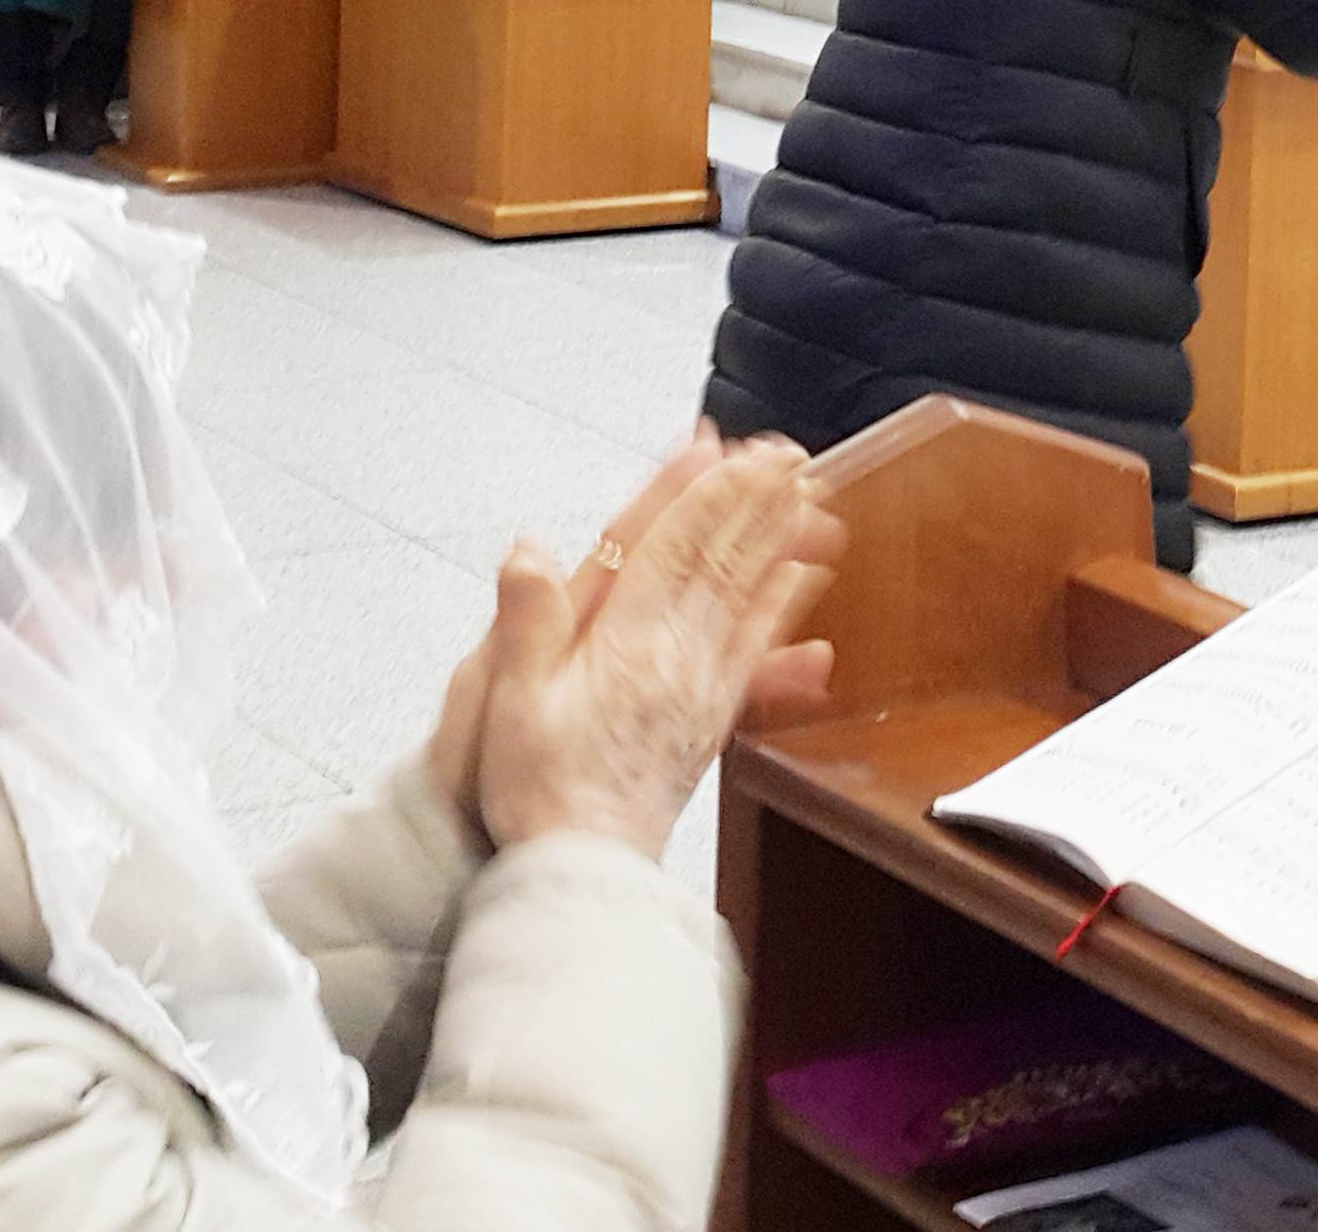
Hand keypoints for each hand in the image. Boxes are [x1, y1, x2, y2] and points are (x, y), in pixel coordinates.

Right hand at [470, 438, 840, 858]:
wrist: (583, 869)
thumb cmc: (539, 790)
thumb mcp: (509, 702)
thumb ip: (525, 619)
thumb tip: (527, 547)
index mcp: (624, 645)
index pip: (673, 548)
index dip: (701, 492)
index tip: (727, 448)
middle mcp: (675, 659)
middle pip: (723, 561)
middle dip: (754, 501)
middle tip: (786, 452)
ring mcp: (701, 688)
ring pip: (749, 595)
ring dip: (779, 540)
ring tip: (808, 494)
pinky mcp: (712, 719)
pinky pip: (756, 646)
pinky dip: (783, 604)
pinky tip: (801, 581)